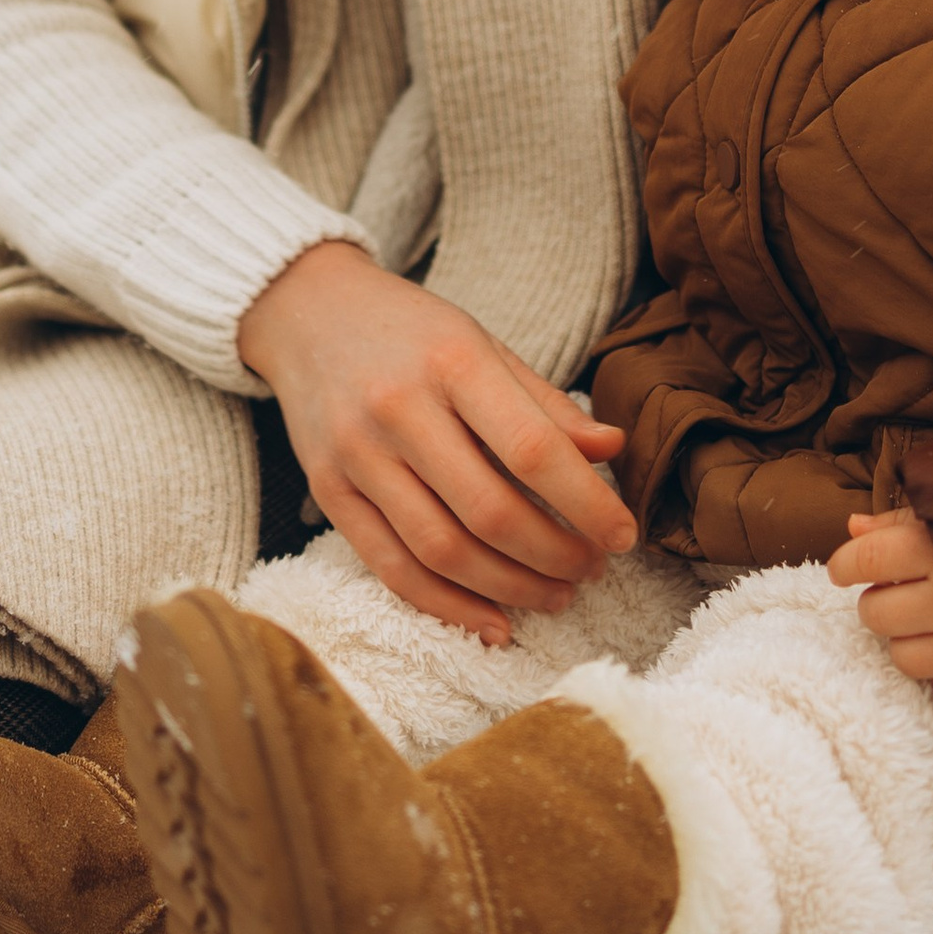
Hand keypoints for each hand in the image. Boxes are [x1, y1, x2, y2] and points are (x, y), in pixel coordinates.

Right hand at [237, 241, 635, 645]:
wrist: (309, 313)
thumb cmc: (412, 332)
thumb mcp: (484, 345)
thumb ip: (545, 403)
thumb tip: (612, 450)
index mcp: (452, 362)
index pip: (531, 449)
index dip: (587, 503)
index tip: (623, 535)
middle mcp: (399, 409)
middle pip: (489, 511)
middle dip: (554, 555)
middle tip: (592, 568)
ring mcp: (356, 455)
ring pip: (441, 550)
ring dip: (509, 587)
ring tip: (556, 593)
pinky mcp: (327, 491)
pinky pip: (391, 567)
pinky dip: (447, 606)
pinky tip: (494, 621)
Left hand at [829, 508, 932, 698]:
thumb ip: (900, 521)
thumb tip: (852, 529)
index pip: (865, 561)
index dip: (845, 563)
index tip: (845, 568)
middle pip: (875, 613)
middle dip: (879, 598)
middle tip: (900, 588)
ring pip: (900, 655)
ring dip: (905, 636)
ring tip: (928, 617)